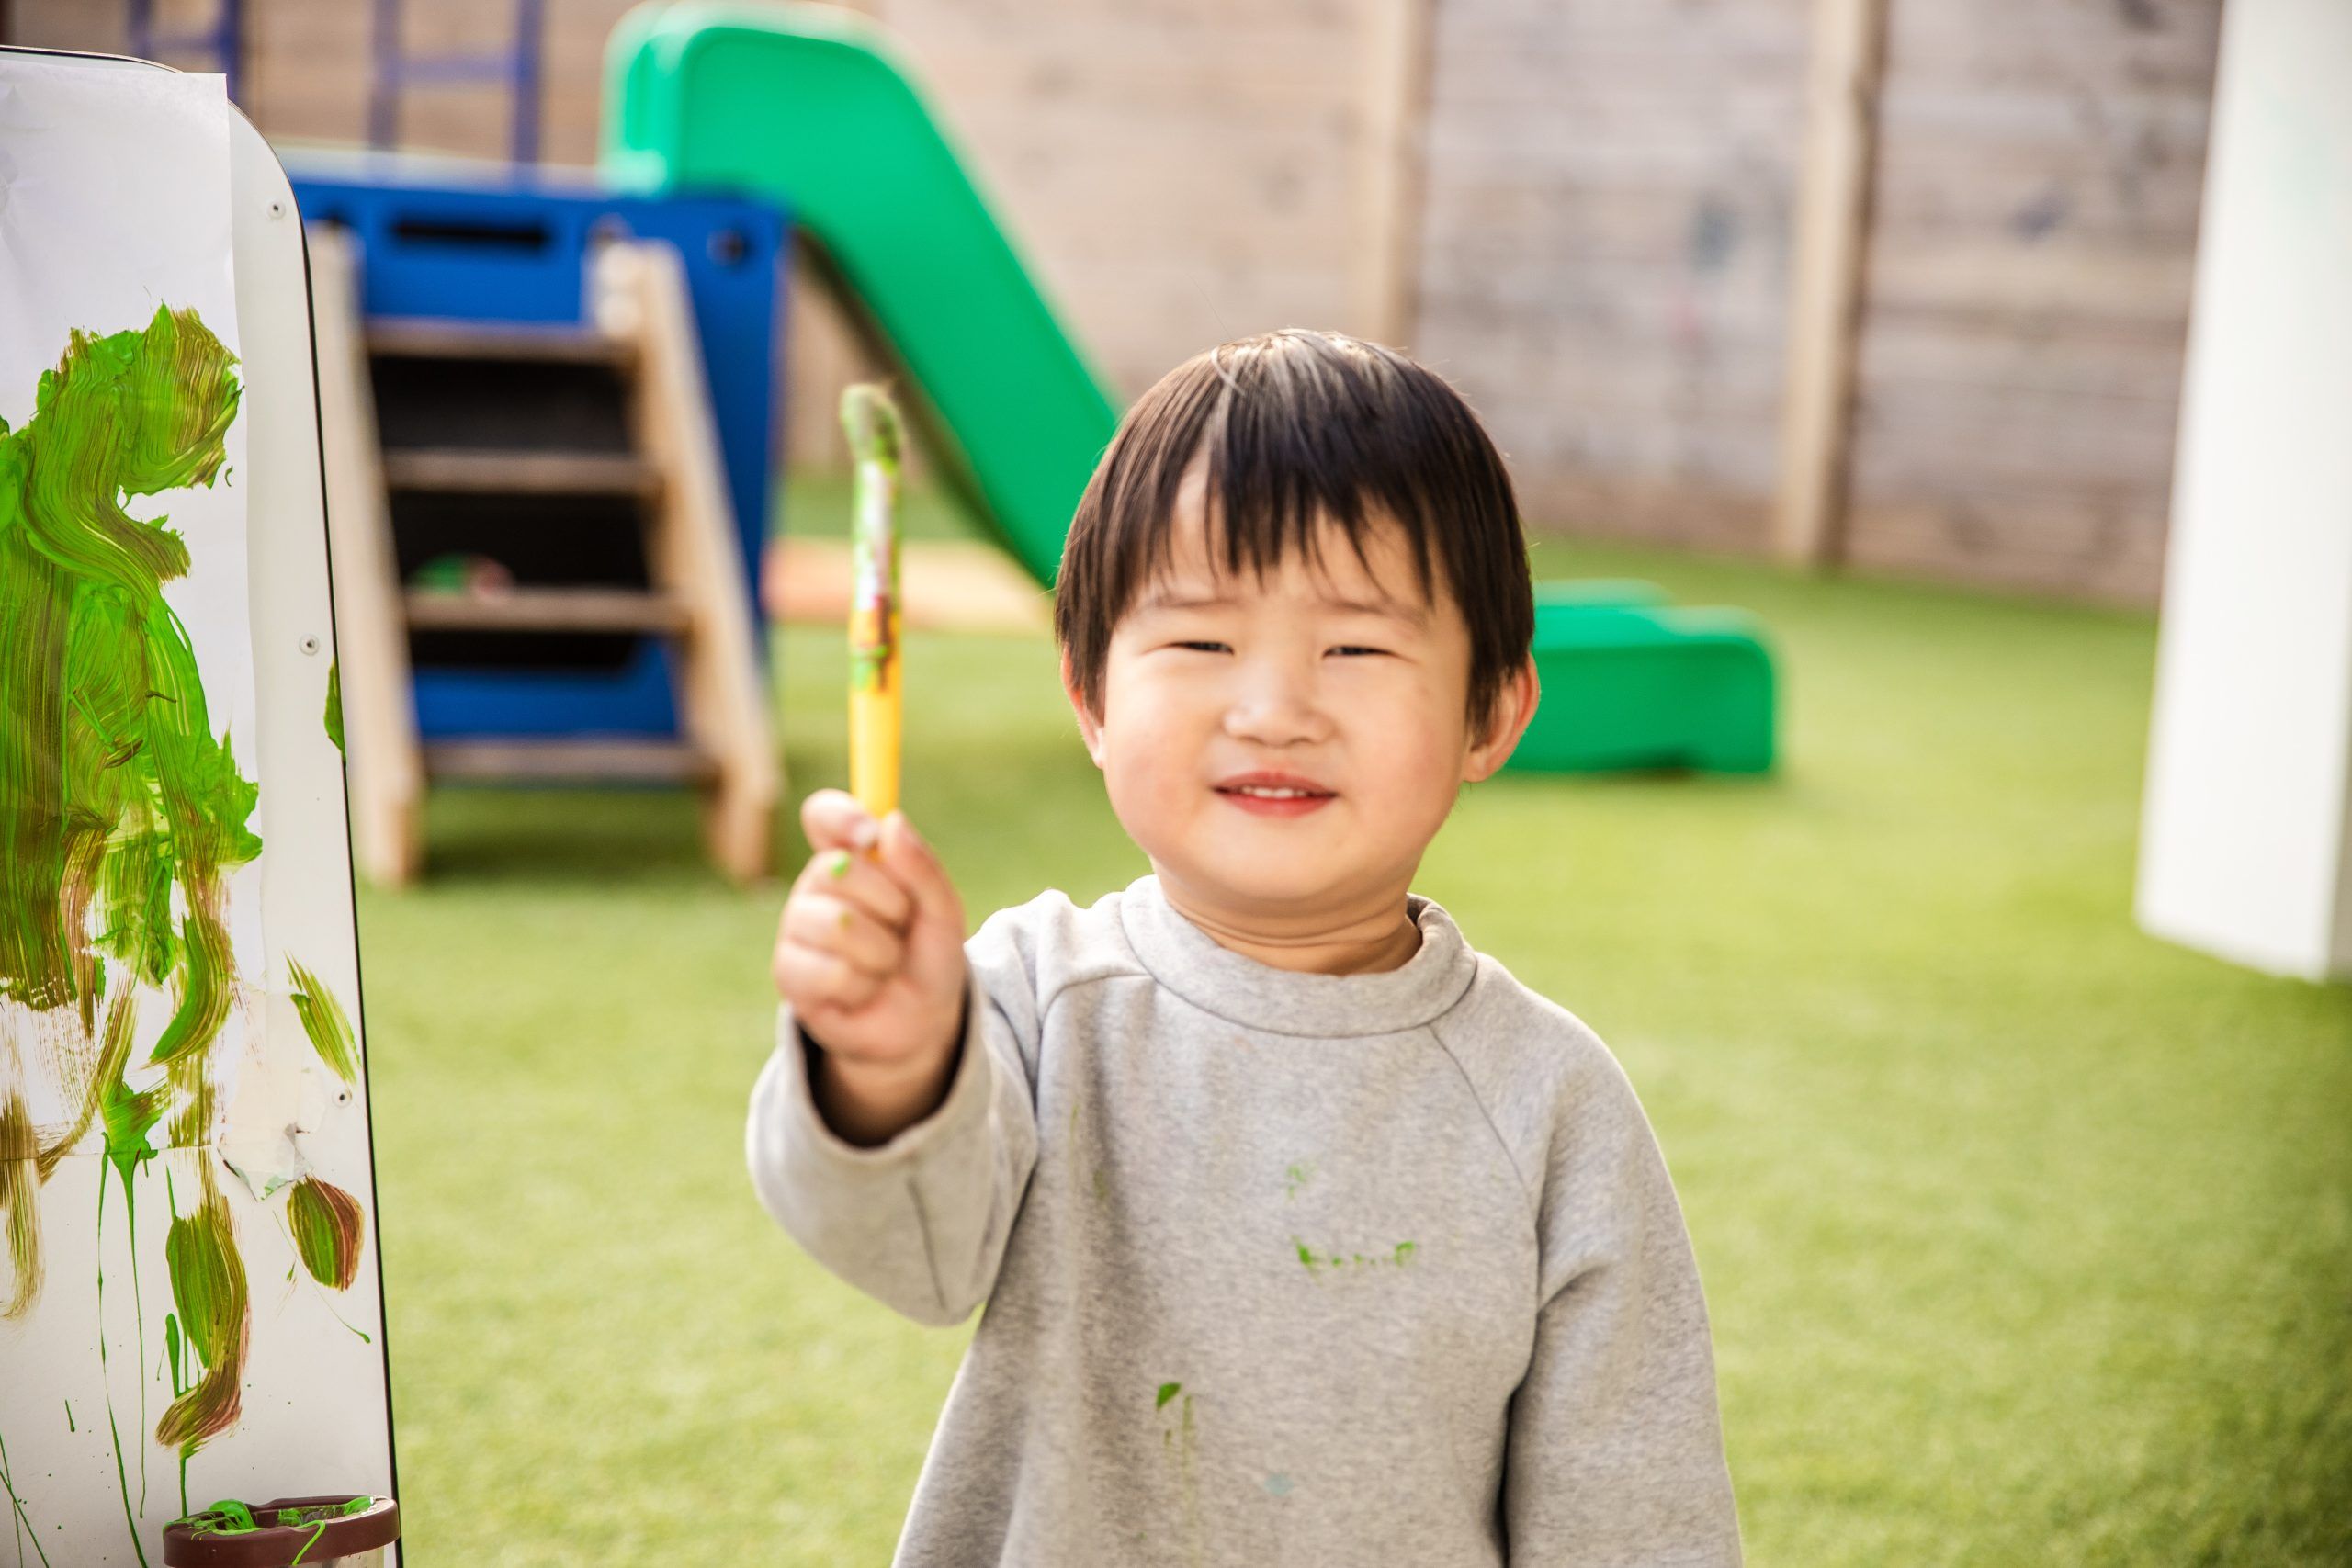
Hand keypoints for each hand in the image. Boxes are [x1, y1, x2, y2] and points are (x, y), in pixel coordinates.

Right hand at [773, 790, 968, 1139]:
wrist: (919, 1024)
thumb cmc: (928, 957)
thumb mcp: (944, 912)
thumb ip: (922, 868)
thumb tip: (890, 823)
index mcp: (851, 859)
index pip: (823, 815)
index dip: (839, 816)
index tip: (868, 835)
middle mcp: (816, 887)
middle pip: (836, 868)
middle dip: (889, 904)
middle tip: (901, 928)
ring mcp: (796, 928)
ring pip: (836, 924)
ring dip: (880, 952)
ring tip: (885, 965)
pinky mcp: (789, 973)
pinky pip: (828, 970)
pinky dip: (861, 985)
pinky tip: (863, 991)